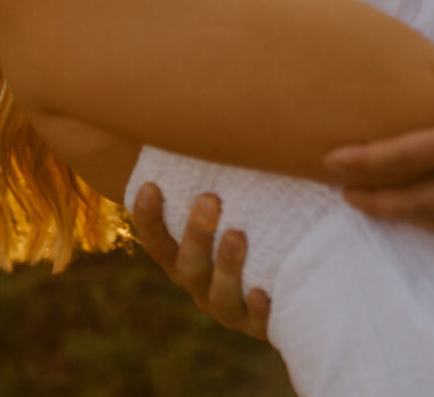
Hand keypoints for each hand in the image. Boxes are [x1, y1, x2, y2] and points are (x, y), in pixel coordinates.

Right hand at [132, 182, 270, 338]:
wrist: (285, 284)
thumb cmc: (246, 222)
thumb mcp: (225, 202)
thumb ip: (213, 173)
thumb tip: (199, 108)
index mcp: (180, 255)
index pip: (155, 238)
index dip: (147, 216)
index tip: (150, 185)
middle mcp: (198, 282)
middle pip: (186, 264)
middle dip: (195, 232)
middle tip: (210, 199)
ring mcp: (227, 307)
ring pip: (217, 294)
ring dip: (225, 265)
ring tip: (238, 234)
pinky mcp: (259, 325)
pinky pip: (257, 323)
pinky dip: (258, 309)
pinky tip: (265, 291)